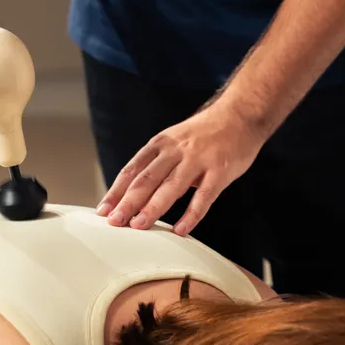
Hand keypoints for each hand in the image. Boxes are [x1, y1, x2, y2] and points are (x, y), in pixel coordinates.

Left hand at [97, 97, 263, 235]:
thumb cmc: (205, 134)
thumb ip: (157, 164)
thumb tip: (132, 193)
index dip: (116, 192)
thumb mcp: (174, 141)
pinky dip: (191, 215)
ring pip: (171, 187)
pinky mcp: (220, 170)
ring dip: (153, 208)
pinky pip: (203, 197)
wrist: (241, 115)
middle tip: (115, 222)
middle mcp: (176, 151)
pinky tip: (181, 230)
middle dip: (128, 202)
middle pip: (146, 179)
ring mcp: (198, 160)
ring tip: (139, 226)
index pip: (132, 170)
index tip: (103, 211)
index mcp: (160, 144)